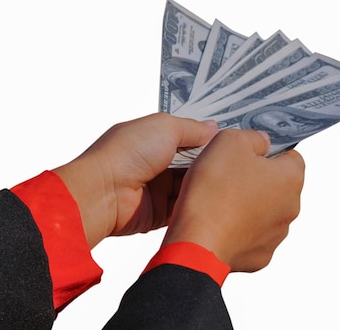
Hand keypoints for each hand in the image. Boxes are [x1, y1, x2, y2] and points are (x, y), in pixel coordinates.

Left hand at [53, 113, 217, 247]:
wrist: (102, 194)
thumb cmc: (125, 154)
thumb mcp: (164, 126)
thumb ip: (192, 127)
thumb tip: (212, 128)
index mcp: (152, 138)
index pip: (186, 136)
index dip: (206, 137)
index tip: (229, 138)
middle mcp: (155, 162)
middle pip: (192, 162)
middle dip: (209, 162)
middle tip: (236, 160)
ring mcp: (157, 188)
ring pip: (191, 186)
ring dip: (205, 184)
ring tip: (232, 181)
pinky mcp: (159, 213)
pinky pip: (184, 208)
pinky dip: (197, 204)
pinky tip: (215, 200)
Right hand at [162, 129, 304, 271]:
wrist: (197, 242)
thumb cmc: (214, 192)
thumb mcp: (229, 141)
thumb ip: (252, 137)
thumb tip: (261, 142)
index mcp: (291, 178)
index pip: (291, 156)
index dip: (268, 152)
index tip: (247, 153)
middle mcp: (290, 208)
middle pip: (277, 185)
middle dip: (255, 178)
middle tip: (227, 175)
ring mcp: (276, 235)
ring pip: (264, 211)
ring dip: (247, 205)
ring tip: (219, 201)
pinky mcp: (260, 256)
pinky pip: (251, 235)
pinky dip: (238, 229)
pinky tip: (218, 223)